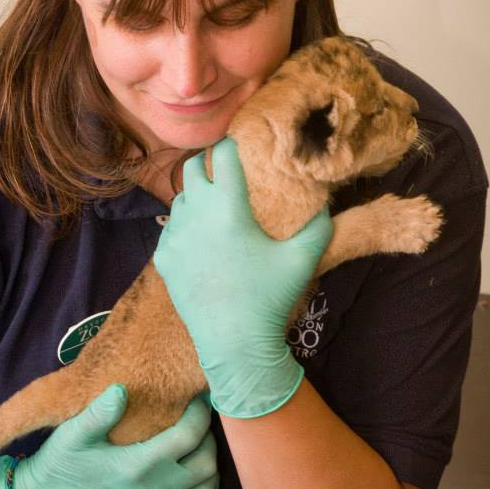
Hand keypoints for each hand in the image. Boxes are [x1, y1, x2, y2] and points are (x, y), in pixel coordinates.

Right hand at [0, 385, 218, 488]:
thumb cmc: (60, 463)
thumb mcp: (74, 432)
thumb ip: (100, 411)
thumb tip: (122, 389)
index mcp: (137, 465)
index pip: (188, 435)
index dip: (200, 413)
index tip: (198, 399)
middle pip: (205, 463)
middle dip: (209, 438)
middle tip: (198, 422)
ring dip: (210, 467)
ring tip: (199, 448)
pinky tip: (196, 481)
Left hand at [154, 137, 331, 417]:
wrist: (233, 345)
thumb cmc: (269, 299)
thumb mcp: (302, 260)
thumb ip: (318, 226)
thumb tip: (325, 203)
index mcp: (228, 207)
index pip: (222, 154)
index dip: (231, 144)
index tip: (240, 143)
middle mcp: (195, 214)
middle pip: (192, 168)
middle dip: (208, 163)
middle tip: (225, 170)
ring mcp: (174, 237)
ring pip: (180, 199)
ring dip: (196, 195)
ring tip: (214, 206)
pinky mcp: (164, 258)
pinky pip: (170, 229)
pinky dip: (184, 225)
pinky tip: (201, 239)